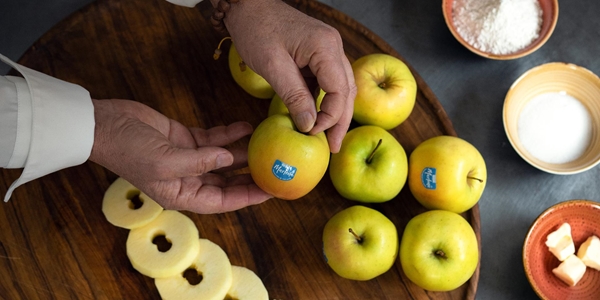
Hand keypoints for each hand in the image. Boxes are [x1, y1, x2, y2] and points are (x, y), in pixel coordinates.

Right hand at [89, 99, 270, 213]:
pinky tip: (245, 127)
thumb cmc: (128, 149)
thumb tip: (229, 158)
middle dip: (251, 178)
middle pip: (227, 182)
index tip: (270, 192)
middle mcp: (187, 180)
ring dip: (244, 154)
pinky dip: (229, 134)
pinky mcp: (185, 138)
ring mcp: (187, 158)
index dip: (247, 198)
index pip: (222, 200)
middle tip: (275, 170)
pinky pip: (213, 139)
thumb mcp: (165, 160)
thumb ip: (200, 161)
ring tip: (267, 147)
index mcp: (181, 194)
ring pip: (224, 160)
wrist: (104, 124)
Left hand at [221, 0, 355, 152]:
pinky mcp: (318, 54)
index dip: (330, 116)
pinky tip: (317, 117)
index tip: (313, 133)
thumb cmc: (256, 30)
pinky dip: (325, 101)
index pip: (340, 90)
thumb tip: (310, 126)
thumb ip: (294, 95)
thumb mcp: (273, 66)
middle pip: (347, 90)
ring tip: (328, 137)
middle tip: (333, 147)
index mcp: (325, 47)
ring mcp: (328, 49)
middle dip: (340, 120)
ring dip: (335, 113)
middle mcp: (333, 47)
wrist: (248, 6)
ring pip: (341, 87)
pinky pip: (328, 81)